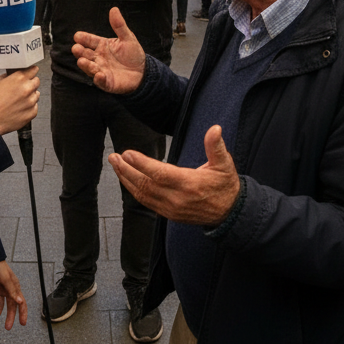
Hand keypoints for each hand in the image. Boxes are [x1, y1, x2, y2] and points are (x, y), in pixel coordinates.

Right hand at [0, 65, 39, 134]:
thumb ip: (10, 76)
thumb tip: (16, 74)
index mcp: (19, 78)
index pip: (33, 69)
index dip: (31, 71)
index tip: (30, 73)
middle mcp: (27, 88)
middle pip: (37, 81)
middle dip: (30, 83)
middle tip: (21, 88)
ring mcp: (31, 101)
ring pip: (36, 94)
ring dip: (30, 96)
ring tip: (18, 100)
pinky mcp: (32, 112)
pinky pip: (34, 106)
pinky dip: (29, 107)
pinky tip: (19, 108)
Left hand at [0, 260, 27, 328]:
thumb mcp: (6, 279)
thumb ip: (12, 291)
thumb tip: (20, 302)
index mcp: (14, 287)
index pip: (21, 302)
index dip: (22, 313)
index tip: (22, 323)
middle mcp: (7, 289)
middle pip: (10, 306)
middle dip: (9, 317)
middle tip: (7, 327)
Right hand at [73, 7, 145, 93]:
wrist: (143, 72)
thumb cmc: (133, 55)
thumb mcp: (128, 37)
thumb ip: (119, 25)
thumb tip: (114, 9)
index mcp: (102, 46)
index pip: (89, 40)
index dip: (83, 38)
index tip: (77, 36)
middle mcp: (98, 58)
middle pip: (85, 54)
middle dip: (79, 52)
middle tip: (76, 48)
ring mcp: (101, 70)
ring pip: (90, 68)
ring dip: (85, 65)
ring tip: (82, 61)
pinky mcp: (107, 82)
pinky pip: (101, 81)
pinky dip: (98, 79)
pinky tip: (99, 74)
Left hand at [110, 124, 240, 225]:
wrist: (229, 213)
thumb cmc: (225, 185)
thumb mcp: (224, 164)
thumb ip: (216, 147)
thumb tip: (215, 129)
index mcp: (189, 184)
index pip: (159, 174)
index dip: (142, 164)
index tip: (127, 153)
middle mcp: (177, 198)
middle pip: (145, 184)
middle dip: (127, 170)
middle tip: (114, 157)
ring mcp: (171, 208)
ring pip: (142, 194)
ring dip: (126, 179)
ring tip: (115, 165)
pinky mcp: (168, 214)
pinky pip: (146, 202)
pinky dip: (133, 190)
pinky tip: (126, 179)